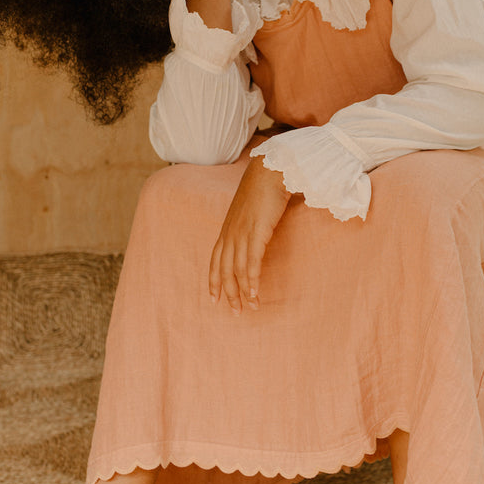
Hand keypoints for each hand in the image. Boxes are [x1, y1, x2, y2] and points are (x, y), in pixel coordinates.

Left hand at [209, 156, 290, 314]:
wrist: (270, 171)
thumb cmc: (264, 188)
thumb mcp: (251, 210)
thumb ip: (250, 224)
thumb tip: (256, 234)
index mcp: (227, 228)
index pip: (215, 260)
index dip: (213, 281)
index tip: (214, 299)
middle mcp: (230, 233)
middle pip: (223, 270)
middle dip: (228, 293)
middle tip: (235, 312)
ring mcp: (242, 233)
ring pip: (236, 270)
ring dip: (242, 291)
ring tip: (250, 307)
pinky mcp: (257, 233)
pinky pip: (251, 262)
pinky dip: (251, 279)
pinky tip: (254, 293)